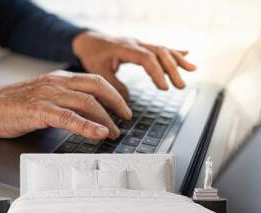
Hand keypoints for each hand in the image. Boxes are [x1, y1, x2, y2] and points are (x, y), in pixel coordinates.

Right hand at [0, 71, 131, 139]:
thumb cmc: (15, 105)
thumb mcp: (45, 99)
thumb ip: (65, 104)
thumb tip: (88, 117)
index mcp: (59, 79)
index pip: (93, 80)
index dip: (112, 93)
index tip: (122, 107)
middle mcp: (56, 83)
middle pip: (96, 87)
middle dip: (116, 103)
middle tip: (126, 117)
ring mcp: (48, 95)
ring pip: (86, 102)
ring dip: (105, 118)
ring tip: (114, 132)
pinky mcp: (39, 110)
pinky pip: (68, 117)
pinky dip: (87, 126)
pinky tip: (98, 133)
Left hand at [72, 31, 196, 98]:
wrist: (89, 42)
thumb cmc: (93, 57)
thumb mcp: (98, 73)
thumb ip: (113, 86)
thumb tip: (127, 101)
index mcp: (124, 48)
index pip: (146, 58)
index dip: (157, 73)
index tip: (164, 88)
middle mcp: (135, 44)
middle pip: (159, 53)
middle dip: (172, 69)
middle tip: (181, 86)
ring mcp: (140, 44)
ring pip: (162, 49)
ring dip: (177, 60)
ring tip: (192, 70)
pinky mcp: (142, 46)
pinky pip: (160, 48)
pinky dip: (174, 52)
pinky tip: (186, 55)